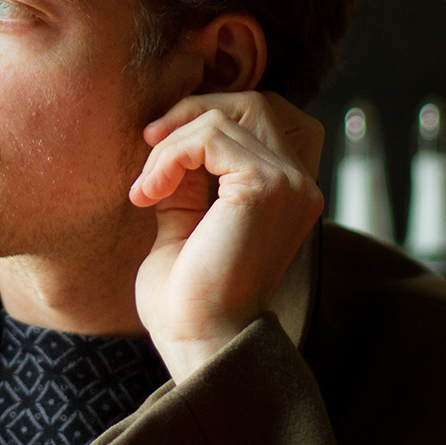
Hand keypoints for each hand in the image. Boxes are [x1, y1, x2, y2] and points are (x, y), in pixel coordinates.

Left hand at [129, 92, 323, 382]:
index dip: (207, 116)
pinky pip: (210, 135)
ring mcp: (290, 182)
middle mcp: (301, 184)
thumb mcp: (185, 219)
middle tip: (147, 147)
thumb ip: (189, 176)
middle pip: (251, 103)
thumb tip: (167, 132)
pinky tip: (147, 196)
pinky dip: (168, 157)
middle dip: (190, 115)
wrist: (197, 340)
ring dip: (170, 145)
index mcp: (287, 193)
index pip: (262, 117)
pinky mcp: (266, 186)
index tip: (157, 147)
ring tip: (145, 189)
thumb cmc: (187, 297)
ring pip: (223, 116)